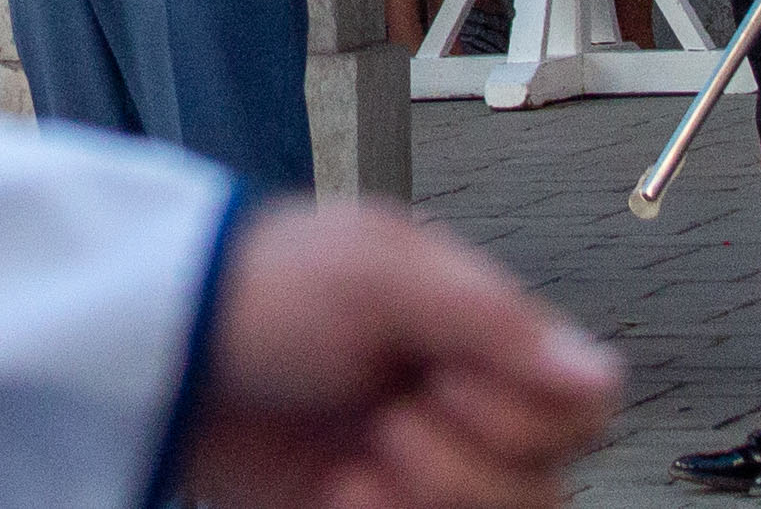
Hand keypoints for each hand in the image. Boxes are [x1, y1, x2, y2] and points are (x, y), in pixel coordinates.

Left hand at [178, 196, 623, 508]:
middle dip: (463, 464)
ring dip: (429, 499)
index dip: (522, 410)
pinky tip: (335, 491)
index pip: (582, 408)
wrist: (158, 344)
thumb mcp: (378, 274)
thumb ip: (492, 320)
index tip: (444, 376)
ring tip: (360, 458)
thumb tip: (602, 373)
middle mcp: (465, 410)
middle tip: (390, 417)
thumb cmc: (264, 283)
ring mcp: (420, 471)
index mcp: (483, 340)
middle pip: (547, 485)